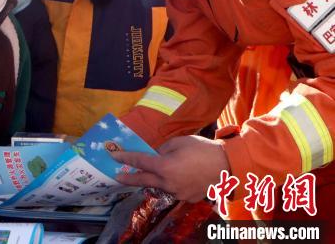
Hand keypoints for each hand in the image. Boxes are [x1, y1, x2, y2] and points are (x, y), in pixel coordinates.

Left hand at [112, 135, 229, 202]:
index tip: (114, 156)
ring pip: (159, 186)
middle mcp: (168, 183)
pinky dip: (171, 183)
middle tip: (117, 177)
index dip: (126, 158)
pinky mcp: (187, 198)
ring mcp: (177, 193)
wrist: (226, 166)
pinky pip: (173, 190)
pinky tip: (179, 175)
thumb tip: (155, 155)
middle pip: (143, 180)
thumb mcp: (180, 142)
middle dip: (129, 178)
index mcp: (164, 167)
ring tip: (152, 172)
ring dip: (154, 179)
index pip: (140, 162)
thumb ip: (163, 149)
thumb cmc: (202, 149)